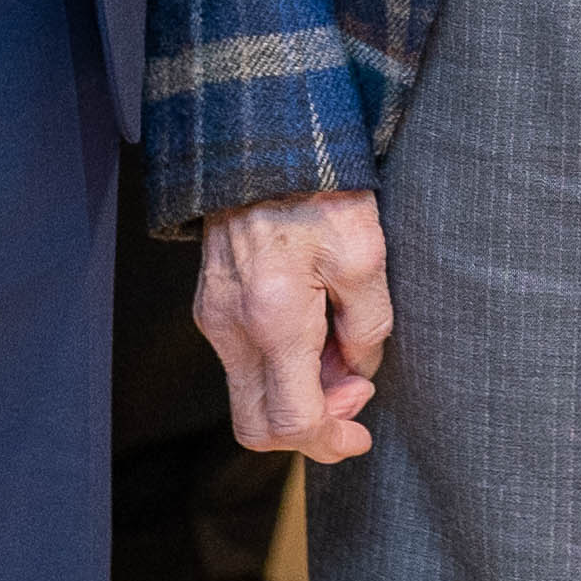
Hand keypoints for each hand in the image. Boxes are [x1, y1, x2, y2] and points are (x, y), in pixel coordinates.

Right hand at [198, 188, 392, 458]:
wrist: (262, 139)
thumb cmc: (318, 189)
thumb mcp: (365, 255)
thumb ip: (368, 326)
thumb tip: (358, 369)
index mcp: (272, 321)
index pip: (292, 421)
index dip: (331, 441)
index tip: (361, 435)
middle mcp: (231, 329)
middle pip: (257, 427)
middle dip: (310, 426)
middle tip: (353, 389)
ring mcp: (214, 318)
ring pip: (250, 396)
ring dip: (298, 391)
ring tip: (339, 344)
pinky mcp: (212, 304)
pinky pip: (243, 362)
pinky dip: (281, 366)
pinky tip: (314, 328)